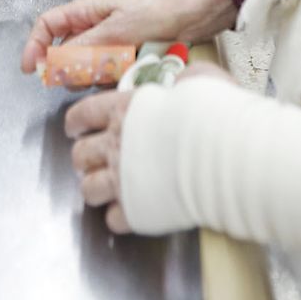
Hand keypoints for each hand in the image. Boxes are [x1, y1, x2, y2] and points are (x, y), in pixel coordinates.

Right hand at [20, 0, 236, 73]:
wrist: (198, 10)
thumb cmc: (162, 6)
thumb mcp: (119, 27)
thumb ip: (87, 46)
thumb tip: (59, 63)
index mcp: (87, 10)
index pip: (48, 26)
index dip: (35, 46)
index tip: (31, 69)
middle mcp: (97, 26)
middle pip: (67, 52)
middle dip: (70, 68)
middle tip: (79, 79)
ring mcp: (114, 42)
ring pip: (89, 66)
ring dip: (96, 75)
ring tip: (112, 74)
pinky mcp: (130, 55)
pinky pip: (112, 73)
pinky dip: (115, 77)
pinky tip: (127, 76)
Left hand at [65, 61, 236, 234]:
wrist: (225, 153)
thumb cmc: (214, 113)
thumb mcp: (200, 79)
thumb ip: (185, 80)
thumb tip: (184, 82)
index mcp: (125, 110)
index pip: (83, 114)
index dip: (76, 122)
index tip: (75, 127)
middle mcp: (116, 145)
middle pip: (80, 155)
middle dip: (84, 159)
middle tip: (94, 161)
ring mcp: (122, 180)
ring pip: (88, 190)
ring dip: (97, 190)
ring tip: (109, 190)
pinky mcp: (136, 210)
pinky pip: (113, 220)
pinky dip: (121, 217)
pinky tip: (133, 211)